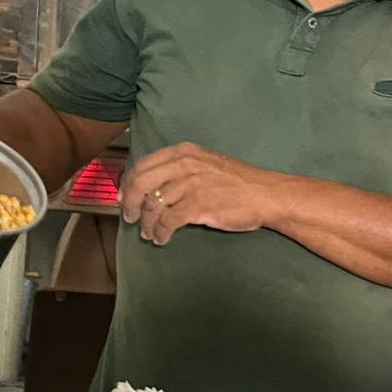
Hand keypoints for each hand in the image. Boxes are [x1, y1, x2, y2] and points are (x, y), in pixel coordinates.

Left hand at [120, 143, 273, 245]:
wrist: (266, 195)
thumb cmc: (239, 182)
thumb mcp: (207, 164)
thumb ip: (181, 170)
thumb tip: (154, 189)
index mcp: (184, 152)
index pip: (144, 164)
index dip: (129, 182)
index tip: (125, 197)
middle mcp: (184, 164)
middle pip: (142, 182)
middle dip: (131, 203)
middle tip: (130, 217)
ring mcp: (190, 184)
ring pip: (153, 204)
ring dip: (147, 223)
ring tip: (149, 233)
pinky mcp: (197, 205)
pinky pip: (168, 221)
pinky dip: (160, 232)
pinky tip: (162, 239)